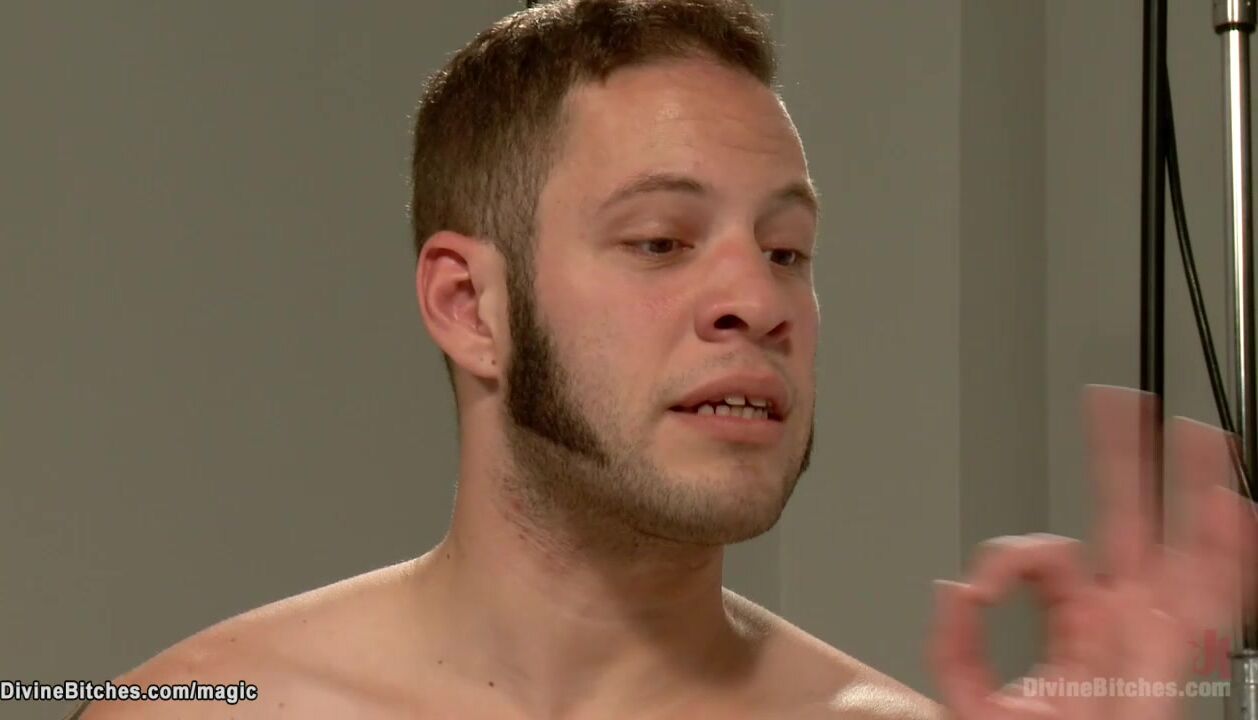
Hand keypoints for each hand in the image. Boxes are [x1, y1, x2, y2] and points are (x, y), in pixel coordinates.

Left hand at [927, 385, 1257, 719]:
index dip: (1012, 559)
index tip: (984, 586)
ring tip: (1194, 439)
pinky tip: (1228, 507)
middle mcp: (1117, 627)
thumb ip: (954, 647)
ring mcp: (1150, 643)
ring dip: (1190, 493)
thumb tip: (950, 588)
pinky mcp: (1172, 666)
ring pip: (1179, 552)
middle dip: (1124, 465)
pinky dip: (1228, 556)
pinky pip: (1212, 605)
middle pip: (1127, 529)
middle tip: (1120, 407)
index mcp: (1073, 630)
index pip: (1052, 559)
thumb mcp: (973, 702)